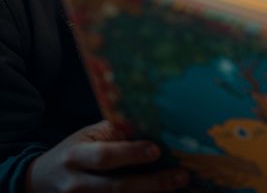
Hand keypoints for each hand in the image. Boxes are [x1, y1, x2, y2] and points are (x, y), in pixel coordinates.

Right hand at [26, 120, 188, 191]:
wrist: (41, 180)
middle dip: (152, 183)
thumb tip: (156, 124)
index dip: (130, 154)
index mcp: (75, 156)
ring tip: (177, 187)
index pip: (104, 156)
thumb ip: (117, 132)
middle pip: (117, 187)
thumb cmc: (75, 152)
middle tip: (181, 176)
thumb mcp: (88, 136)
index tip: (156, 150)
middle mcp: (75, 184)